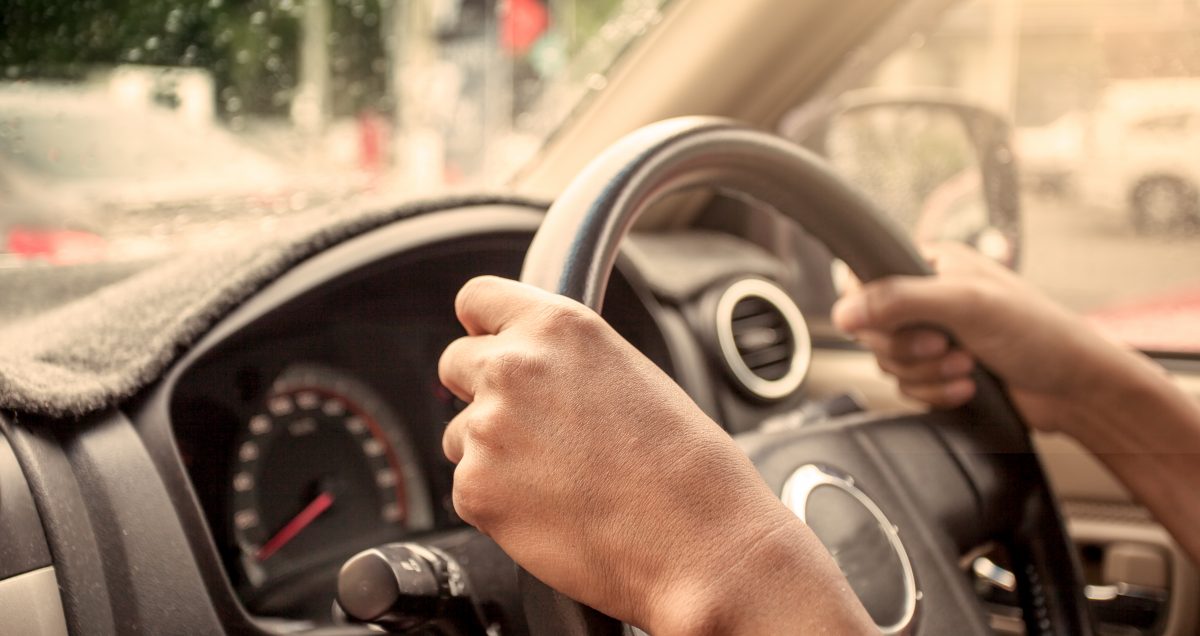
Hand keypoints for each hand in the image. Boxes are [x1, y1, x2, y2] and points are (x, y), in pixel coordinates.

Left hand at [439, 276, 871, 633]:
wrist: (698, 541)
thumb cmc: (685, 467)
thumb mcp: (630, 374)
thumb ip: (567, 361)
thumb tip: (534, 370)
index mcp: (559, 327)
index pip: (477, 299)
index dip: (486, 328)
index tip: (489, 343)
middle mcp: (514, 366)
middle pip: (455, 364)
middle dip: (482, 392)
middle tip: (531, 428)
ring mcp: (488, 427)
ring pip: (460, 433)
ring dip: (492, 453)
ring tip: (557, 479)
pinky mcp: (475, 489)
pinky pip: (468, 489)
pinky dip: (498, 504)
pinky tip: (552, 510)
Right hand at [831, 243, 1129, 432]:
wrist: (1074, 389)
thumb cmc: (1038, 333)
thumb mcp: (966, 304)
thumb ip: (900, 301)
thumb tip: (842, 311)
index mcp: (930, 263)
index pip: (864, 281)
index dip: (872, 311)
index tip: (900, 326)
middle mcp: (927, 297)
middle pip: (872, 330)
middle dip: (911, 350)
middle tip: (947, 345)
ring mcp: (932, 336)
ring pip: (888, 363)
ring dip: (928, 374)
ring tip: (967, 365)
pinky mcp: (938, 371)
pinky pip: (907, 388)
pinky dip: (935, 392)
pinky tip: (966, 386)